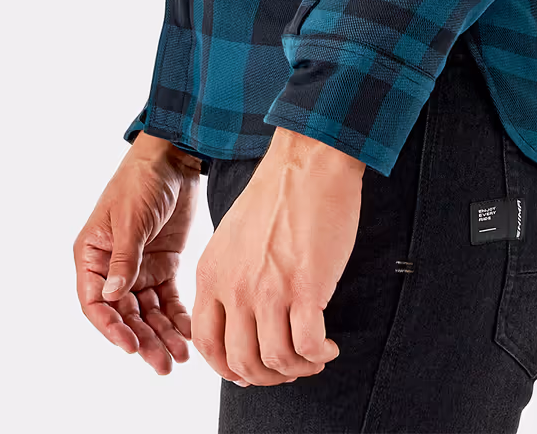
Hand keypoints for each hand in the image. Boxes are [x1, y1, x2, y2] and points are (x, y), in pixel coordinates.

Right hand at [74, 134, 202, 372]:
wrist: (175, 155)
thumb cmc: (141, 180)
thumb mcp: (130, 218)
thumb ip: (124, 259)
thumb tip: (112, 298)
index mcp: (93, 255)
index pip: (95, 303)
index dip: (111, 328)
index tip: (130, 346)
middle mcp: (113, 267)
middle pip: (125, 314)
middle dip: (143, 340)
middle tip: (163, 364)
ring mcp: (140, 268)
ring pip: (148, 312)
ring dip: (162, 335)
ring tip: (181, 357)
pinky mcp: (165, 265)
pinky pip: (169, 299)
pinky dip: (178, 317)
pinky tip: (190, 333)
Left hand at [192, 126, 362, 387]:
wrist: (308, 161)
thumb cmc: (277, 193)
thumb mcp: (232, 237)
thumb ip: (229, 277)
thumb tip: (242, 322)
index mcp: (212, 274)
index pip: (207, 345)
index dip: (230, 368)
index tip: (251, 370)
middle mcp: (235, 288)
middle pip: (242, 362)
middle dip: (268, 377)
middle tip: (289, 368)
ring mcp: (269, 290)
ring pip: (277, 361)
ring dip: (298, 369)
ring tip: (314, 357)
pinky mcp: (306, 288)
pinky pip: (308, 346)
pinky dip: (320, 356)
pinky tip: (329, 347)